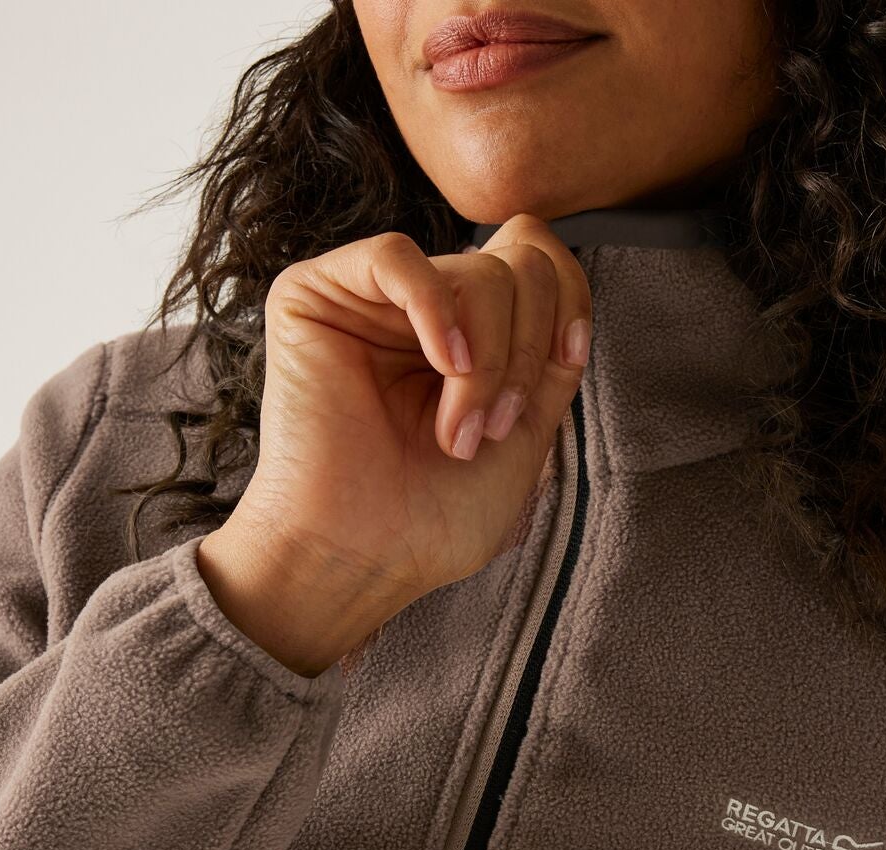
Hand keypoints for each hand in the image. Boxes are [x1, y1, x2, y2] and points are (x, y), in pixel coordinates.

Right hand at [226, 213, 592, 607]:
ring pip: (471, 269)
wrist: (366, 557)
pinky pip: (396, 256)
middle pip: (518, 268)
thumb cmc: (437, 515)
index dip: (570, 299)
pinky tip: (443, 365)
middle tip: (493, 430)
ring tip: (459, 433)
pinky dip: (437, 310)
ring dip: (486, 361)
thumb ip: (550, 360)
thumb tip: (565, 286)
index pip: (540, 264)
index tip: (568, 357)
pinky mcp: (314, 298)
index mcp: (475, 338)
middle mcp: (426, 313)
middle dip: (524, 352)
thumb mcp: (528, 434)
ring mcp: (372, 302)